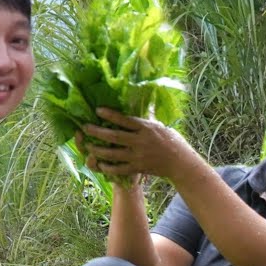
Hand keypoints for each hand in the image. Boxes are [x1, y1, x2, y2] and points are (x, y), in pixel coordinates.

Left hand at [80, 107, 196, 180]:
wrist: (179, 162)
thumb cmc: (170, 140)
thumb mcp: (159, 124)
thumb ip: (147, 115)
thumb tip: (142, 97)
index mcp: (146, 128)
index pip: (125, 120)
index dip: (110, 115)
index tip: (97, 110)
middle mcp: (141, 141)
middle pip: (115, 137)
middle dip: (98, 132)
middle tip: (85, 127)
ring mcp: (139, 156)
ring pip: (114, 154)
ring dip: (99, 150)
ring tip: (88, 146)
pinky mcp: (138, 168)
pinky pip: (120, 169)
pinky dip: (109, 167)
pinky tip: (100, 164)